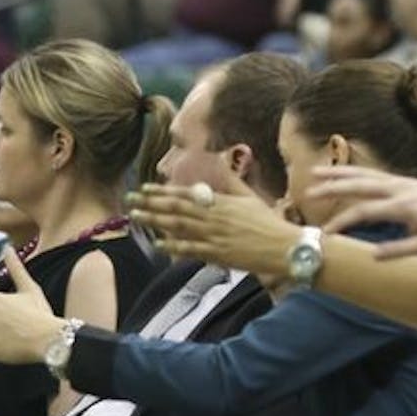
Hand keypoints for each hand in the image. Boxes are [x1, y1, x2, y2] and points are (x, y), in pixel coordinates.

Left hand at [128, 178, 297, 278]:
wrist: (286, 247)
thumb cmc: (269, 222)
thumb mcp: (249, 196)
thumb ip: (231, 181)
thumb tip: (221, 161)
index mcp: (220, 201)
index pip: (185, 193)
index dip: (163, 190)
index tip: (145, 188)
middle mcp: (214, 216)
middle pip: (176, 208)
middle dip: (151, 203)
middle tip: (130, 200)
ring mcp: (215, 235)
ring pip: (179, 226)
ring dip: (155, 221)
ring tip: (136, 217)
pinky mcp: (219, 254)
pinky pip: (191, 249)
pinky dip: (174, 246)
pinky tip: (158, 243)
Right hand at [313, 166, 416, 257]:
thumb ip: (401, 250)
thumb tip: (372, 255)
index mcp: (401, 206)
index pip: (364, 211)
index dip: (342, 221)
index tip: (326, 232)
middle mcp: (395, 189)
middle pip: (357, 186)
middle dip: (331, 188)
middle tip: (308, 194)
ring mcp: (396, 181)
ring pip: (361, 174)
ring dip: (337, 173)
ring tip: (314, 172)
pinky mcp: (397, 178)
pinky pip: (369, 172)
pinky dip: (350, 171)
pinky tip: (337, 172)